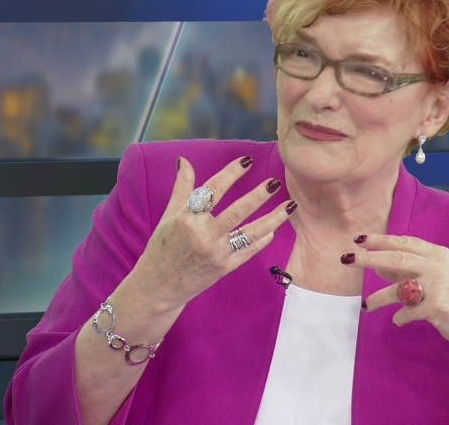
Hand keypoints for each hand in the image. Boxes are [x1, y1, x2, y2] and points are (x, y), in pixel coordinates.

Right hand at [132, 156, 295, 311]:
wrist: (158, 286)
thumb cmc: (162, 247)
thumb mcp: (169, 215)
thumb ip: (182, 187)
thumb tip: (185, 161)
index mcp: (187, 218)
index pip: (213, 189)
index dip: (231, 173)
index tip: (247, 160)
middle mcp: (203, 235)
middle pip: (237, 211)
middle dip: (259, 196)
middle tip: (275, 182)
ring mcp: (216, 253)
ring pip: (250, 233)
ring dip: (273, 218)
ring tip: (290, 205)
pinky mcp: (224, 268)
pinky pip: (249, 251)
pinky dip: (263, 239)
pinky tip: (275, 228)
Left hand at [343, 235, 448, 350]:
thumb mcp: (436, 277)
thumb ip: (409, 270)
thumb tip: (377, 266)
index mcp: (438, 254)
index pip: (404, 242)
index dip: (380, 240)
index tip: (360, 239)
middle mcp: (438, 266)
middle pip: (396, 258)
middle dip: (369, 258)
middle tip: (348, 259)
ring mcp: (437, 286)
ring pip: (398, 288)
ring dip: (379, 298)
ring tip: (366, 306)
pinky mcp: (436, 306)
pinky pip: (407, 312)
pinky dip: (400, 317)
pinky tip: (398, 320)